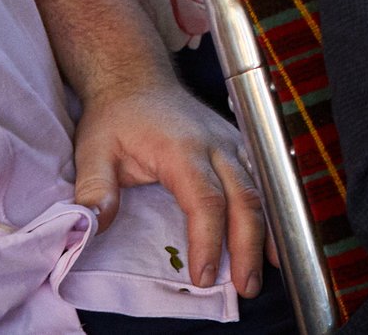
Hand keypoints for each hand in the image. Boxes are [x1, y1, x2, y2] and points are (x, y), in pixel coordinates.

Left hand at [71, 79, 267, 298]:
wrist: (137, 79)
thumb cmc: (116, 117)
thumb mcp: (93, 150)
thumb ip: (95, 188)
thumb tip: (93, 226)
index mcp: (182, 148)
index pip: (205, 200)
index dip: (208, 241)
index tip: (204, 277)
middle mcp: (216, 145)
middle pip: (244, 198)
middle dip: (248, 246)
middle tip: (245, 287)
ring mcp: (232, 143)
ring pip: (260, 191)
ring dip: (266, 233)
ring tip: (266, 272)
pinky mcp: (238, 146)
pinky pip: (261, 181)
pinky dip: (270, 213)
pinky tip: (273, 241)